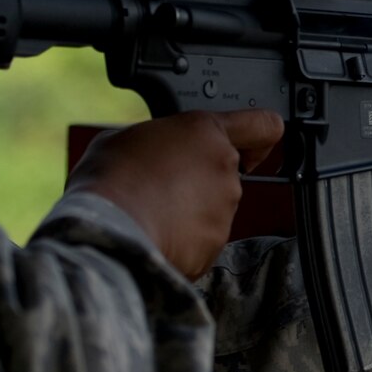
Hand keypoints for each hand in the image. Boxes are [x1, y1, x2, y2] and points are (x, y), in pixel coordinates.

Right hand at [65, 109, 283, 278]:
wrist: (109, 231)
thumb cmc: (111, 179)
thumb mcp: (125, 137)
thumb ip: (158, 139)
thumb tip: (155, 150)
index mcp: (206, 133)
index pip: (263, 125)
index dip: (259, 136)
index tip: (251, 148)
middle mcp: (225, 169)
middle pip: (224, 174)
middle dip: (199, 181)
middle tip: (161, 186)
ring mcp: (224, 211)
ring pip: (213, 210)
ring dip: (191, 212)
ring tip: (151, 212)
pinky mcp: (215, 246)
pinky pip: (202, 241)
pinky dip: (184, 241)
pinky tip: (155, 234)